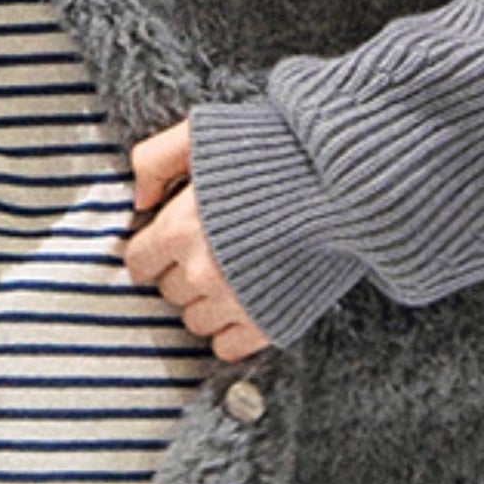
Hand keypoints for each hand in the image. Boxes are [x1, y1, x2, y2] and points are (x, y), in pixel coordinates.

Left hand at [121, 118, 272, 363]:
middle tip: (212, 251)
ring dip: (206, 303)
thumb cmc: (274, 150)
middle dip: (182, 274)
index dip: (153, 252)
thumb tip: (138, 202)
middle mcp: (200, 273)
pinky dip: (230, 331)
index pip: (139, 263)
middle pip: (169, 293)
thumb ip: (154, 160)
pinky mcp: (268, 323)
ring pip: (195, 322)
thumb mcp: (201, 134)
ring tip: (233, 275)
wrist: (344, 181)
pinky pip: (226, 348)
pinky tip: (247, 302)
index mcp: (178, 230)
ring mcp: (234, 303)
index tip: (171, 245)